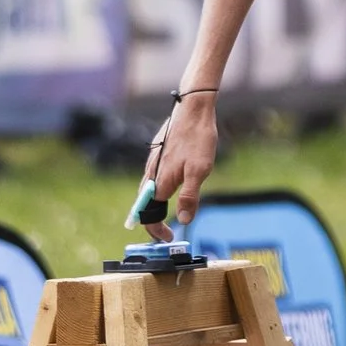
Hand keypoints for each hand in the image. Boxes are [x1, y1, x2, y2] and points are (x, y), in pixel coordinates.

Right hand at [152, 90, 220, 226]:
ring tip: (170, 211)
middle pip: (146, 204)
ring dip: (156, 204)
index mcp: (160, 181)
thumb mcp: (199, 171)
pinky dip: (160, 188)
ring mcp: (153, 161)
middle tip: (169, 229)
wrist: (194, 108)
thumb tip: (182, 220)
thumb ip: (189, 197)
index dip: (156, 229)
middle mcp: (152, 172)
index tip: (168, 237)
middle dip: (154, 219)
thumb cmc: (198, 139)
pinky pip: (155, 176)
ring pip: (150, 189)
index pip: (148, 214)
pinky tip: (172, 184)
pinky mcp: (158, 152)